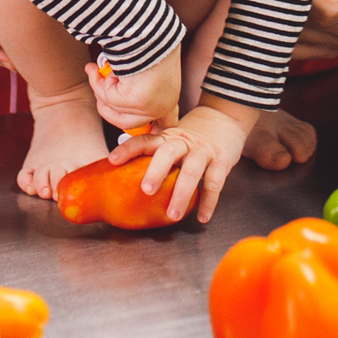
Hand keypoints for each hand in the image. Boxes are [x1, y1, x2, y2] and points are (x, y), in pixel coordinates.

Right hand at [85, 47, 181, 132]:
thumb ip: (134, 83)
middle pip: (127, 123)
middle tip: (96, 85)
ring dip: (100, 90)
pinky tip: (101, 66)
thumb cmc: (149, 40)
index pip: (166, 123)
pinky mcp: (136, 101)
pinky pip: (109, 98)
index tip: (141, 131)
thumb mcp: (147, 65)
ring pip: (114, 111)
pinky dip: (99, 82)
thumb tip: (109, 88)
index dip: (151, 131)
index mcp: (170, 96)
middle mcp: (163, 105)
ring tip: (96, 70)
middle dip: (106, 107)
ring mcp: (151, 106)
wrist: (150, 29)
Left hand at [108, 96, 256, 223]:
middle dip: (157, 171)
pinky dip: (208, 201)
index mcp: (166, 138)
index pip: (144, 141)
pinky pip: (215, 183)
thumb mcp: (170, 140)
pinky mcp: (221, 161)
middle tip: (146, 190)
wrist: (224, 119)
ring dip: (182, 193)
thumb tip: (120, 177)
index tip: (113, 161)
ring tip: (173, 215)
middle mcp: (182, 142)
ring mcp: (203, 151)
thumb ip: (153, 154)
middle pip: (168, 153)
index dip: (128, 149)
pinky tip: (202, 218)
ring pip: (192, 170)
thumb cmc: (190, 138)